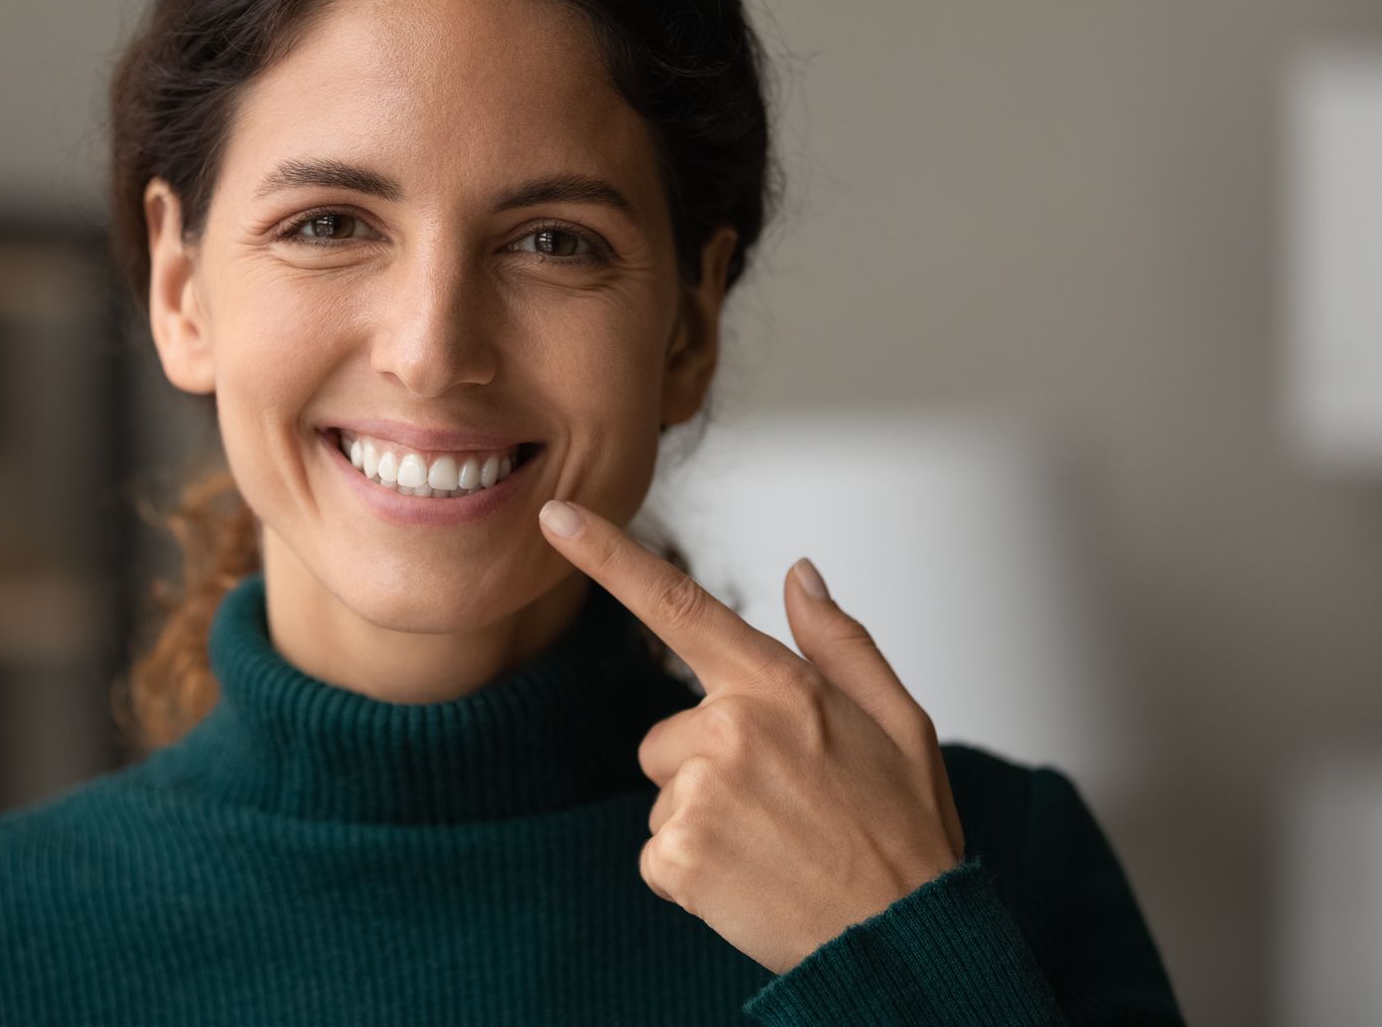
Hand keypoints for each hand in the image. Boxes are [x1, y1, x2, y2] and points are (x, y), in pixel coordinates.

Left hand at [537, 498, 965, 975]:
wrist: (904, 941)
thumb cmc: (903, 832)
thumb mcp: (897, 720)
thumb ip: (837, 642)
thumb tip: (799, 572)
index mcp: (777, 684)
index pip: (676, 603)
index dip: (606, 555)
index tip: (554, 516)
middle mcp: (729, 727)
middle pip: (666, 735)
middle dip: (707, 767)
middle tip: (781, 807)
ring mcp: (700, 793)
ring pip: (665, 794)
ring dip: (703, 821)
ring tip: (773, 847)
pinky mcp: (679, 855)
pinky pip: (658, 853)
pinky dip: (693, 873)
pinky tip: (750, 880)